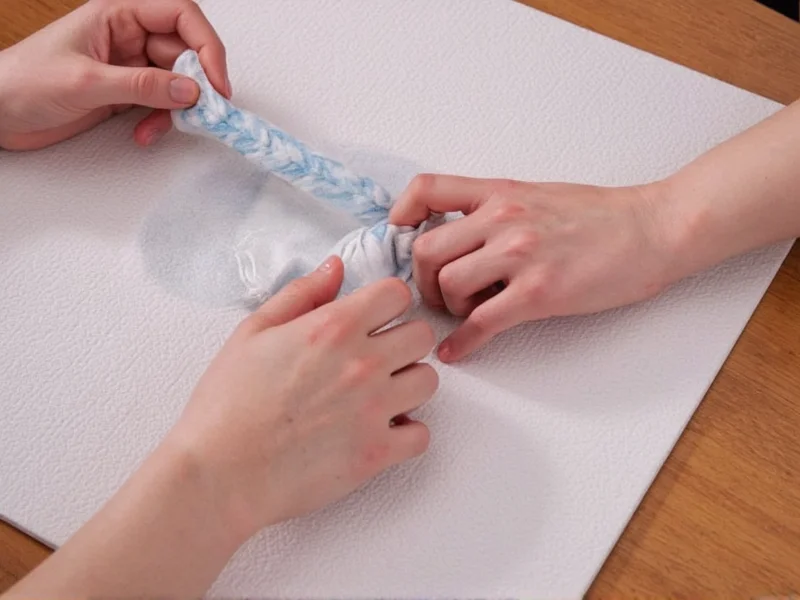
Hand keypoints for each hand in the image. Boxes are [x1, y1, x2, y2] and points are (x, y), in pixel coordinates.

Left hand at [0, 0, 229, 149]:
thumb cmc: (23, 82)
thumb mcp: (87, 82)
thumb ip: (142, 86)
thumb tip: (190, 91)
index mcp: (118, 15)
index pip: (180, 16)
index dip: (206, 46)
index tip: (216, 82)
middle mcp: (127, 37)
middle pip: (185, 53)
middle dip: (195, 85)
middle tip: (202, 112)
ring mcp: (128, 67)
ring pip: (176, 83)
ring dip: (176, 110)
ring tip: (161, 127)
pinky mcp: (125, 94)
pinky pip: (160, 104)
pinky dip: (160, 121)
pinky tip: (145, 134)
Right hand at [167, 256, 436, 542]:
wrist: (219, 474)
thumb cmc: (227, 403)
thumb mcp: (253, 332)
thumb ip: (301, 294)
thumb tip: (337, 267)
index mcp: (332, 327)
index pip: (397, 293)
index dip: (386, 303)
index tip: (374, 318)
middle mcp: (362, 363)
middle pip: (422, 335)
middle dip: (403, 341)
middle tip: (377, 358)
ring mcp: (373, 409)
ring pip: (428, 382)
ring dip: (408, 385)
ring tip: (378, 395)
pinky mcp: (376, 453)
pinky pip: (422, 435)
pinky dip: (406, 434)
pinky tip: (379, 431)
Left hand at [389, 175, 675, 361]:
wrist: (652, 229)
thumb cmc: (600, 216)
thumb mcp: (537, 196)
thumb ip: (495, 210)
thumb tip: (460, 237)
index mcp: (499, 193)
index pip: (427, 189)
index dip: (402, 214)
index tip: (400, 235)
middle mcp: (502, 219)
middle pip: (426, 250)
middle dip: (425, 279)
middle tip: (441, 293)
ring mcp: (520, 255)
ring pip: (450, 286)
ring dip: (450, 307)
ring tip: (468, 312)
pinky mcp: (539, 292)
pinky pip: (481, 323)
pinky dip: (462, 343)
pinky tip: (458, 351)